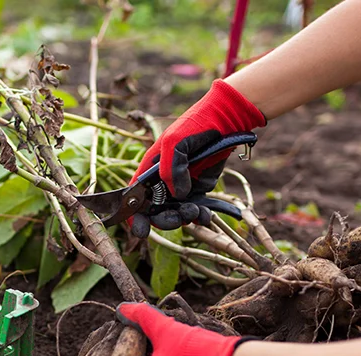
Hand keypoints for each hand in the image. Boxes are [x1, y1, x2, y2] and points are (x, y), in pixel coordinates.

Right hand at [129, 79, 265, 237]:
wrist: (227, 120)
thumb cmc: (195, 124)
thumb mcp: (176, 141)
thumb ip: (171, 169)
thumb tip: (178, 195)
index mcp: (149, 169)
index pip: (134, 197)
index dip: (134, 216)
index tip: (141, 230)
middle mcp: (161, 180)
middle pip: (154, 210)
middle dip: (164, 219)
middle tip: (179, 218)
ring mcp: (180, 186)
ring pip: (175, 213)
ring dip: (183, 218)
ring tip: (197, 213)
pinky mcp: (198, 189)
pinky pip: (195, 209)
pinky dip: (200, 216)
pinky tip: (206, 216)